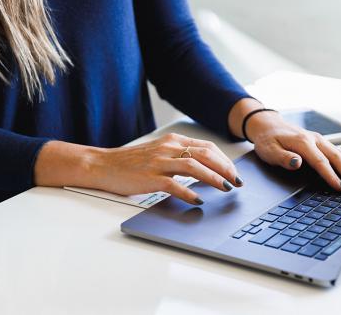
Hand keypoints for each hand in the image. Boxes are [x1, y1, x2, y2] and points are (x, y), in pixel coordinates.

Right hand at [34, 133, 242, 204]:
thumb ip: (179, 156)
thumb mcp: (158, 152)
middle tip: (237, 181)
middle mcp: (168, 148)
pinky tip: (198, 200)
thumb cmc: (131, 162)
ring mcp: (159, 163)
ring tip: (225, 188)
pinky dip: (189, 193)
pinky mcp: (150, 178)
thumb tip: (204, 168)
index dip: (224, 160)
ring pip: (194, 167)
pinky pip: (174, 185)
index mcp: (172, 141)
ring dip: (214, 178)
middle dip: (225, 168)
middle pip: (205, 154)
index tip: (234, 172)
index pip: (206, 146)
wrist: (103, 165)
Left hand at [228, 99, 340, 190]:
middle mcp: (315, 140)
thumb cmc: (268, 140)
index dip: (331, 176)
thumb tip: (297, 163)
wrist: (269, 125)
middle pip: (337, 158)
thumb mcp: (269, 150)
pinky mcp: (323, 143)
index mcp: (303, 142)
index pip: (320, 162)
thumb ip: (283, 158)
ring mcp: (321, 140)